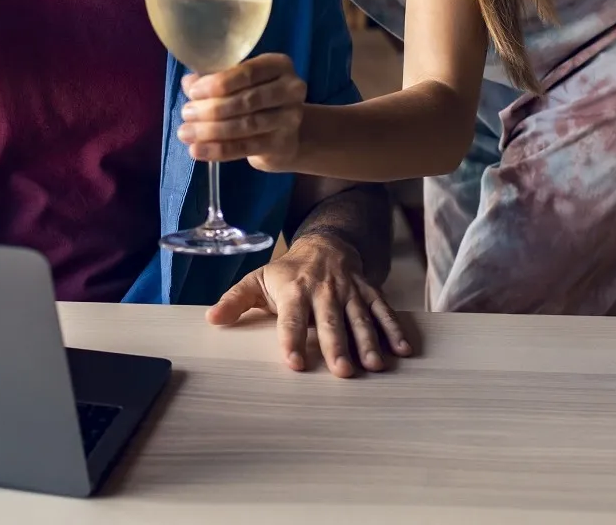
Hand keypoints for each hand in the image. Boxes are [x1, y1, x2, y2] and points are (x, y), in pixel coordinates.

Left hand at [178, 53, 306, 171]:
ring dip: (211, 130)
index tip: (193, 92)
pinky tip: (197, 150)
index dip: (219, 83)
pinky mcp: (282, 144)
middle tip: (186, 113)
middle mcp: (291, 89)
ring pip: (246, 125)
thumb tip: (189, 83)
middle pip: (248, 100)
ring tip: (186, 133)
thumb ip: (214, 79)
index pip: (248, 72)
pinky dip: (218, 150)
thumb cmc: (255, 98)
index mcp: (278, 65)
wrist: (284, 133)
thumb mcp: (237, 82)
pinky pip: (246, 147)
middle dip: (212, 109)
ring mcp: (290, 118)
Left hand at [209, 235, 410, 376]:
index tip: (295, 363)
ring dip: (369, 341)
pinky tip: (403, 350)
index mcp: (294, 290)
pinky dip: (394, 328)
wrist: (325, 244)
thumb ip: (236, 301)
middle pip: (330, 320)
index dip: (292, 339)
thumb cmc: (287, 271)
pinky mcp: (369, 292)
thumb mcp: (257, 280)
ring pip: (360, 317)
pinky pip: (383, 310)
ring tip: (374, 366)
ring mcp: (349, 291)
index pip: (292, 318)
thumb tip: (212, 319)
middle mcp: (323, 291)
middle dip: (337, 345)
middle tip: (342, 372)